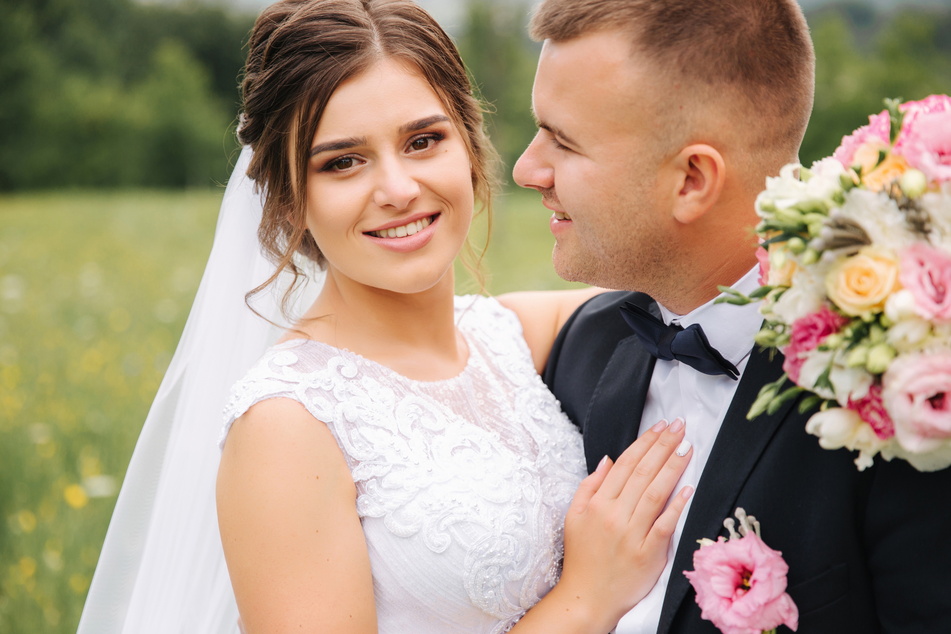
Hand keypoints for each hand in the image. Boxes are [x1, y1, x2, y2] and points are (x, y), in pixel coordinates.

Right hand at [556, 418, 692, 630]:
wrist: (587, 597)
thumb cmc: (582, 557)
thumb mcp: (573, 517)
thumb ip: (589, 486)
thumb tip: (608, 460)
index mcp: (597, 503)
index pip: (625, 465)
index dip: (644, 443)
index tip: (660, 427)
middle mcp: (615, 515)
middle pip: (643, 473)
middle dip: (663, 446)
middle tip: (679, 427)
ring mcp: (632, 534)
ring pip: (655, 493)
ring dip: (673, 467)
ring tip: (687, 447)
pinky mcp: (648, 553)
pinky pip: (665, 524)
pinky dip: (677, 505)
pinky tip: (688, 487)